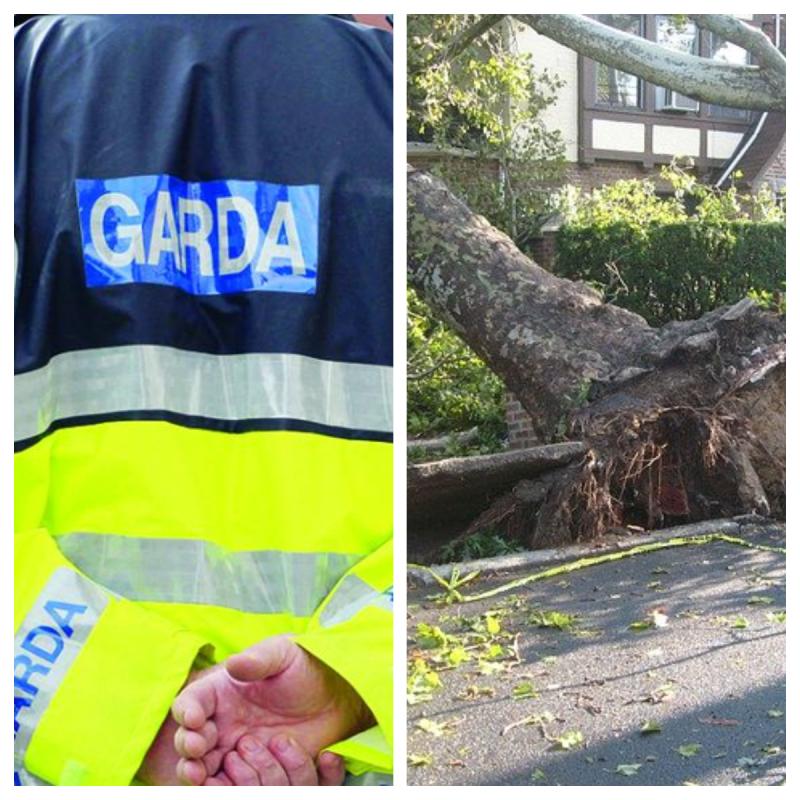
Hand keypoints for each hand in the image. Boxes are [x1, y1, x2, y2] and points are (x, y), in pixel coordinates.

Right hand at [171, 635, 371, 784]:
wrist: (334, 694)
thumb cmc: (303, 667)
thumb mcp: (283, 654)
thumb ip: (259, 659)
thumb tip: (234, 664)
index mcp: (220, 694)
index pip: (190, 704)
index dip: (187, 713)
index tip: (195, 719)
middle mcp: (222, 726)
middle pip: (190, 744)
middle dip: (188, 749)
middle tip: (198, 749)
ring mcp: (238, 752)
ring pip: (209, 773)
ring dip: (206, 776)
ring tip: (212, 773)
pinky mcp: (259, 773)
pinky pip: (239, 788)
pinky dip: (233, 790)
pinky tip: (236, 785)